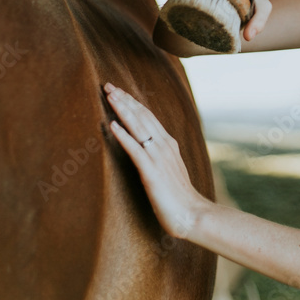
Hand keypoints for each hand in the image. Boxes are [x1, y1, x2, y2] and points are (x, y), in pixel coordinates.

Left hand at [103, 82, 208, 238]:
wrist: (192, 214)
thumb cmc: (179, 198)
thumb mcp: (170, 170)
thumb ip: (160, 157)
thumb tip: (148, 150)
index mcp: (168, 144)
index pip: (148, 117)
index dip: (133, 102)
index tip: (119, 91)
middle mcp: (164, 146)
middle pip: (142, 116)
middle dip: (124, 99)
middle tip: (108, 85)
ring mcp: (158, 157)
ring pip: (138, 127)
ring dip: (122, 110)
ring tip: (109, 96)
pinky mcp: (151, 172)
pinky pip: (135, 150)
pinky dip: (123, 136)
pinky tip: (112, 125)